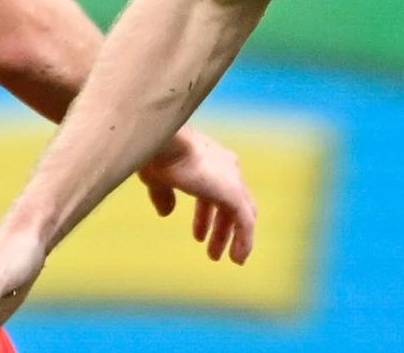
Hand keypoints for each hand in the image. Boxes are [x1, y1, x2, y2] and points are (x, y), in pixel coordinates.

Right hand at [138, 126, 257, 263]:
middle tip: (212, 250)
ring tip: (219, 258)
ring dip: (231, 238)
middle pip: (231, 204)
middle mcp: (227, 168)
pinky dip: (244, 241)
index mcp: (210, 160)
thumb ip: (164, 195)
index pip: (216, 191)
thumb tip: (166, 212)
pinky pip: (245, 223)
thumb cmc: (157, 154)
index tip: (200, 234)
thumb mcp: (158, 179)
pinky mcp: (234, 194)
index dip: (207, 214)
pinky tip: (237, 259)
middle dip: (221, 228)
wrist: (165, 143)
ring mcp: (232, 180)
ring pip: (241, 214)